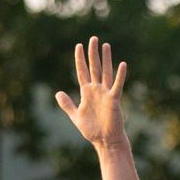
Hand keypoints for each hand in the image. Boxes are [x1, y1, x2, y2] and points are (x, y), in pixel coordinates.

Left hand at [52, 37, 129, 152]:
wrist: (105, 140)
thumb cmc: (92, 130)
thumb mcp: (75, 116)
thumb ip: (67, 104)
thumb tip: (58, 93)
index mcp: (87, 92)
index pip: (82, 71)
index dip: (80, 59)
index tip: (78, 46)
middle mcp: (96, 89)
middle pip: (94, 67)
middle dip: (92, 53)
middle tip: (93, 39)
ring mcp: (106, 93)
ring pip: (105, 72)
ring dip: (106, 59)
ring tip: (106, 45)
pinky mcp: (114, 99)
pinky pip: (117, 85)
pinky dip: (120, 75)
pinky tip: (122, 64)